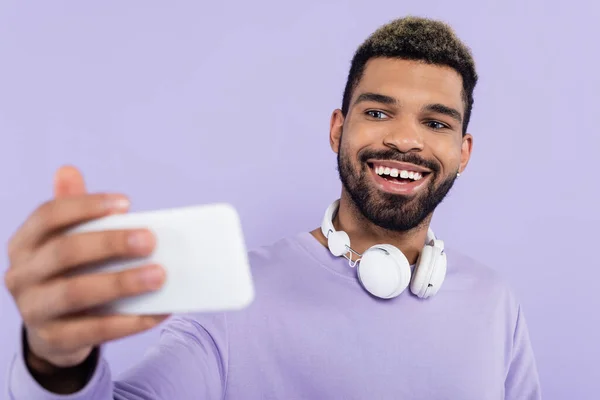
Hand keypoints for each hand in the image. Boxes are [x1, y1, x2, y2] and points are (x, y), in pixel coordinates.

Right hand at [4, 166, 168, 368]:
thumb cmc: (68, 274)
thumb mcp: (66, 241)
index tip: (126, 203)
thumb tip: (68, 170)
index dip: (86, 206)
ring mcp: (34, 309)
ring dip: (122, 283)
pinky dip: (128, 321)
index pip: (49, 215)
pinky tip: (157, 312)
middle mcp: (21, 274)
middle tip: (150, 240)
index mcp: (25, 243)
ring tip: (159, 276)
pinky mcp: (54, 339)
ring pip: (76, 292)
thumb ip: (73, 210)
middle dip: (110, 243)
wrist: (54, 331)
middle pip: (65, 252)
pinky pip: (93, 330)